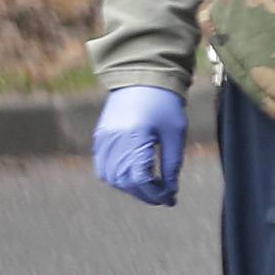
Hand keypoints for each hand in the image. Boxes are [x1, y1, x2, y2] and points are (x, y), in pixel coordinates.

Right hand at [93, 86, 188, 205]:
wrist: (144, 76)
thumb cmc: (165, 103)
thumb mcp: (175, 134)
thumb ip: (172, 165)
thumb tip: (170, 192)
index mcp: (135, 137)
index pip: (140, 179)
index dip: (155, 194)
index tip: (170, 199)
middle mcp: (115, 139)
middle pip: (123, 181)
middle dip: (144, 194)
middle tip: (162, 195)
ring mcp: (104, 138)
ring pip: (110, 177)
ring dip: (129, 187)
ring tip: (149, 185)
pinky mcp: (100, 136)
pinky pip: (102, 165)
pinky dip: (116, 176)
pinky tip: (134, 174)